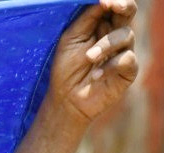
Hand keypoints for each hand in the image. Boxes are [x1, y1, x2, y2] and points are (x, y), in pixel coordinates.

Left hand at [47, 0, 137, 124]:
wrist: (66, 99)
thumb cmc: (66, 67)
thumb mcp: (71, 38)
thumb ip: (87, 17)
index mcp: (101, 24)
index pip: (113, 5)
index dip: (113, 0)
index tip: (104, 0)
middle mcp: (116, 34)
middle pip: (128, 11)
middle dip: (123, 5)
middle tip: (114, 5)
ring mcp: (124, 50)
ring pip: (126, 35)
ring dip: (106, 45)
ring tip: (89, 58)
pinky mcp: (129, 69)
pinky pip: (128, 58)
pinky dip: (112, 65)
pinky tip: (96, 74)